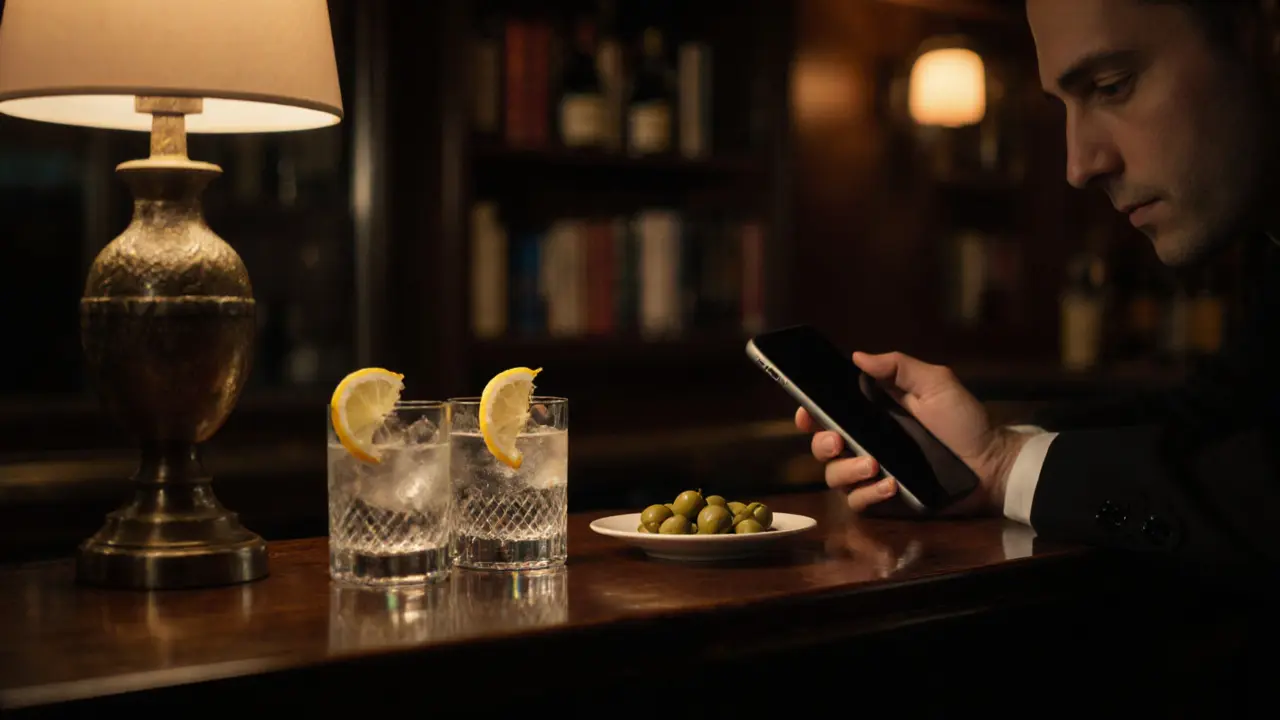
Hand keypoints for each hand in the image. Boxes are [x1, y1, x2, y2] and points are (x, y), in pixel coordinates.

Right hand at [795, 351, 1030, 515]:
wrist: (992, 464)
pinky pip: (859, 503)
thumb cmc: (964, 422)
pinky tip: (889, 484)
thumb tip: (857, 356)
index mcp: (871, 415)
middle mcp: (866, 444)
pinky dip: (869, 494)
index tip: (807, 412)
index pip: (828, 414)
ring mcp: (873, 475)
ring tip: (874, 465)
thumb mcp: (935, 384)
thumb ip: (899, 367)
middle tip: (838, 440)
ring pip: (835, 477)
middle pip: (822, 448)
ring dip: (848, 470)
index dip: (809, 414)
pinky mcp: (885, 501)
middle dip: (822, 444)